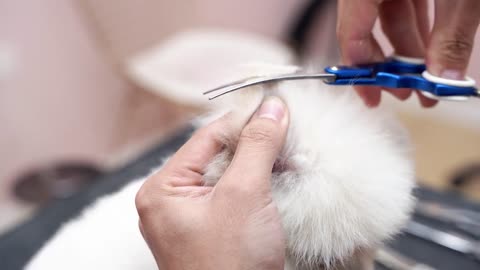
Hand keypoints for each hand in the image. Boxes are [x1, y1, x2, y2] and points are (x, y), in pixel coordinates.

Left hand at [135, 97, 288, 269]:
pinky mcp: (214, 231)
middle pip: (217, 154)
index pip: (206, 137)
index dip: (243, 118)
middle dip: (254, 143)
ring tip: (289, 151)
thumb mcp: (244, 196)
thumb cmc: (230, 267)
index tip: (274, 104)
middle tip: (287, 128)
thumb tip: (272, 108)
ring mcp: (193, 218)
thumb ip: (257, 146)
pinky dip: (258, 185)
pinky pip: (235, 196)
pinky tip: (280, 178)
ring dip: (259, 163)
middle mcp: (172, 201)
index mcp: (163, 190)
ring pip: (229, 174)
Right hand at [337, 0, 479, 106]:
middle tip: (406, 92)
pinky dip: (415, 27)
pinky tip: (431, 49)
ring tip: (425, 77)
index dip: (360, 68)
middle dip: (389, 64)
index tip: (372, 96)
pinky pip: (401, 3)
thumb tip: (443, 80)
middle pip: (364, 28)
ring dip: (406, 49)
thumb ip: (450, 37)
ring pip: (386, 17)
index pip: (350, 31)